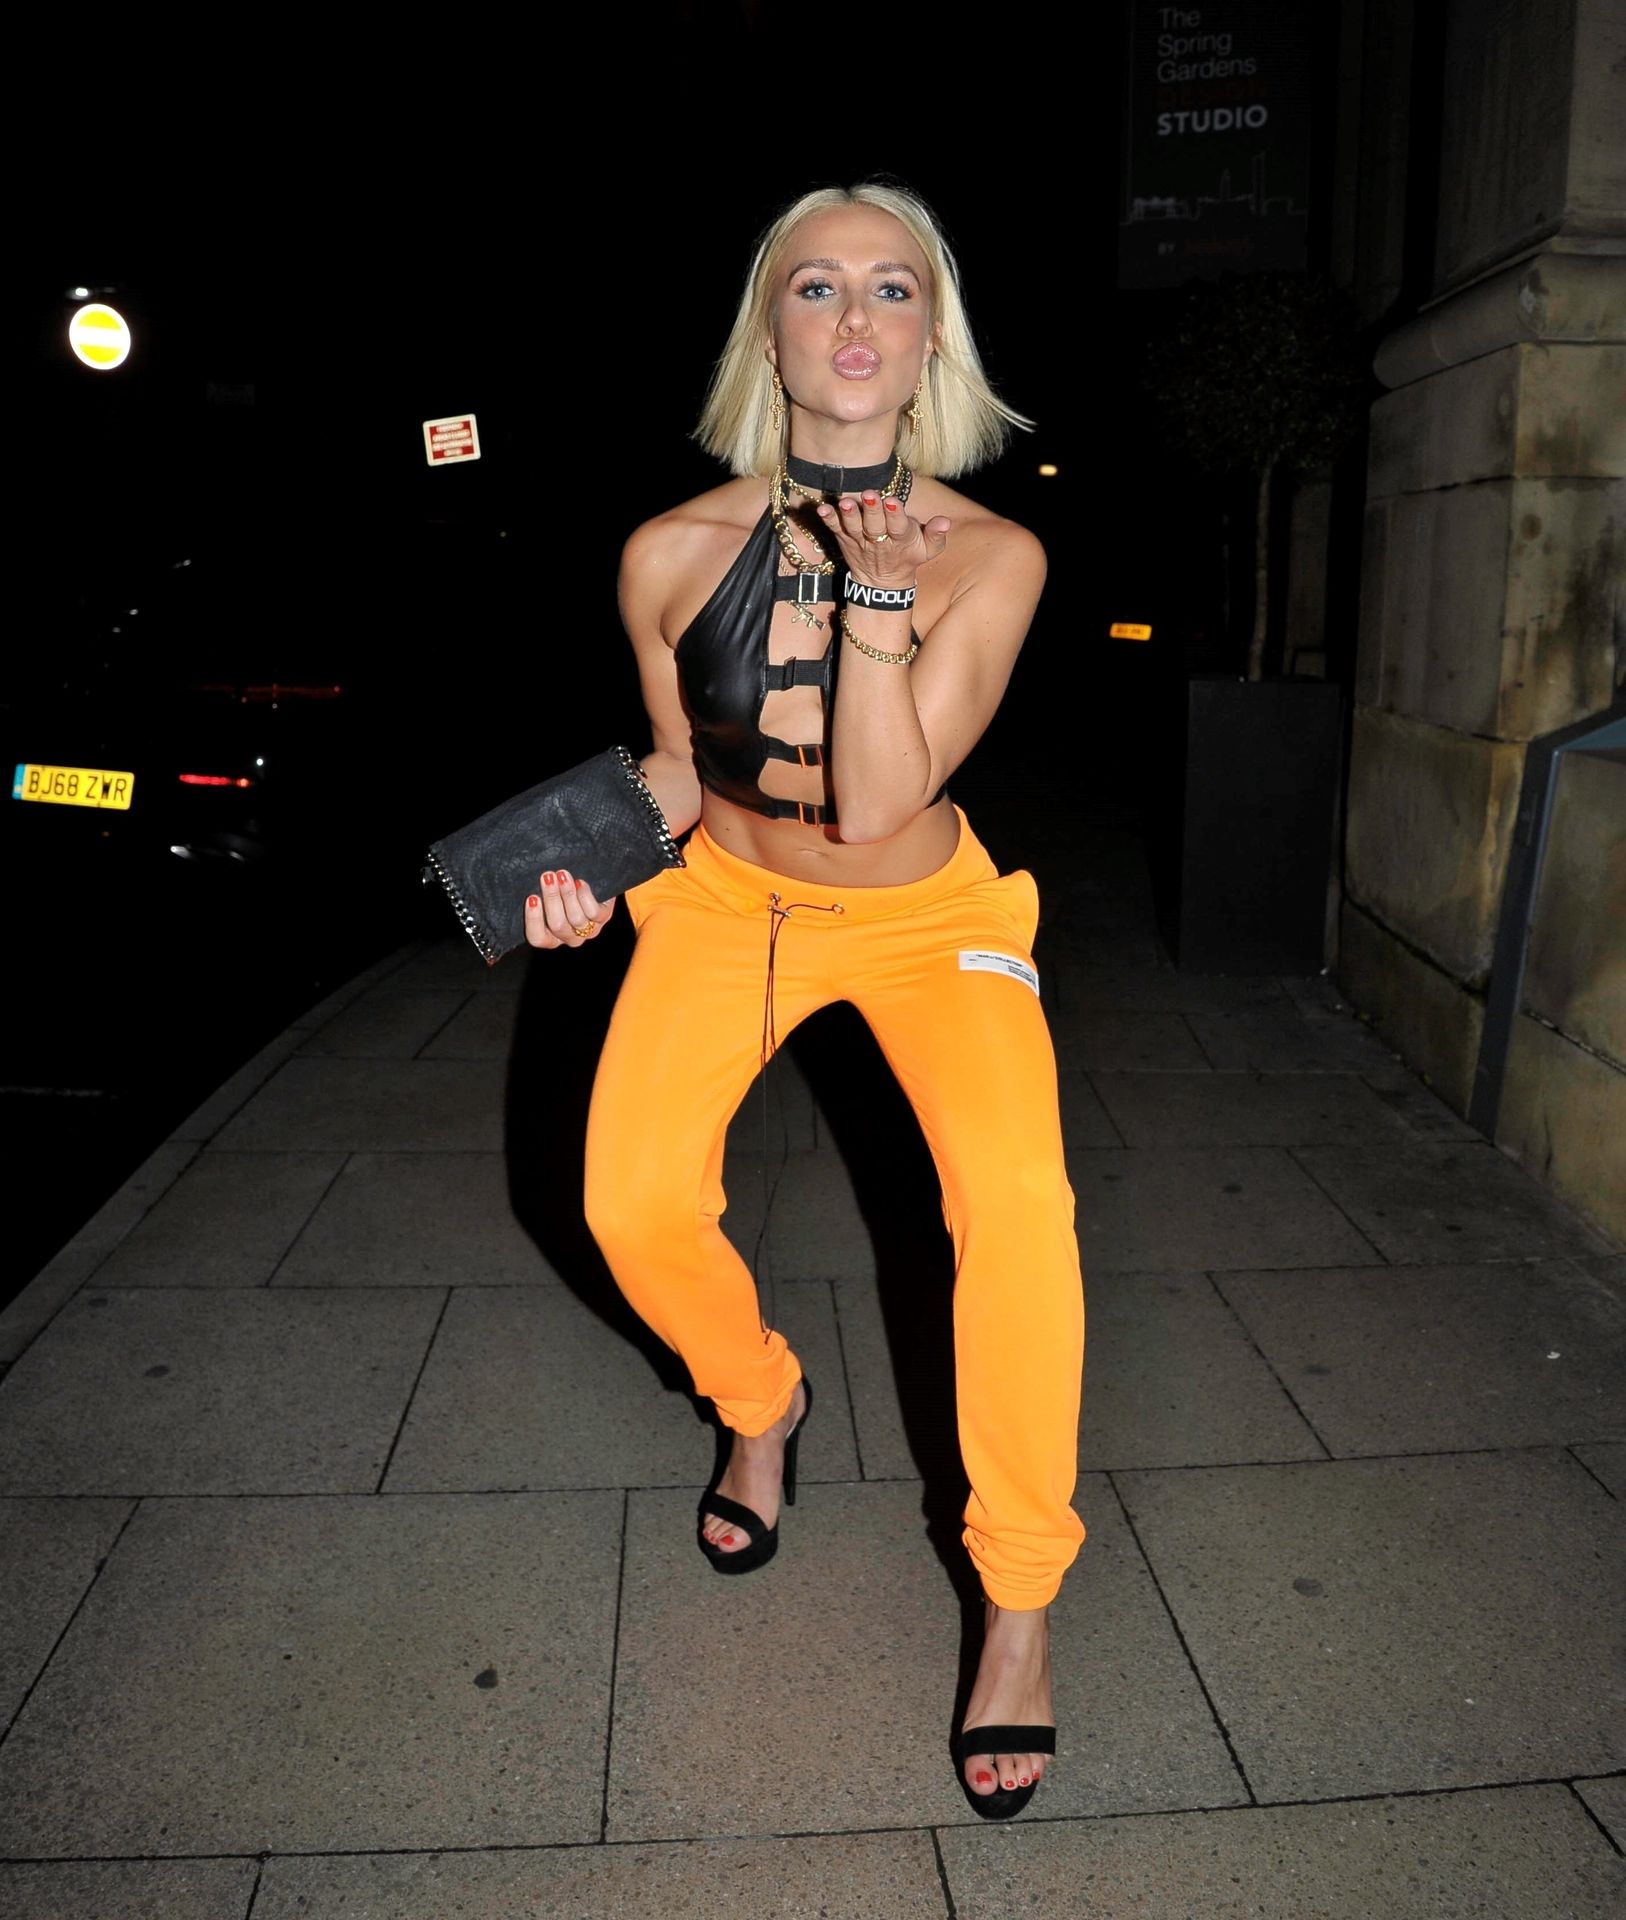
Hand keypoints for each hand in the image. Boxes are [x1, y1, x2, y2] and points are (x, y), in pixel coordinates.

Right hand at [524, 869, 615, 949]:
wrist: (593, 881)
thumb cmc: (561, 887)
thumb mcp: (546, 892)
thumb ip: (536, 894)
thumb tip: (521, 884)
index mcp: (550, 935)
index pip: (537, 938)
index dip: (534, 920)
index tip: (532, 898)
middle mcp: (568, 936)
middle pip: (557, 925)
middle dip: (551, 898)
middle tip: (547, 876)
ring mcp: (587, 930)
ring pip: (575, 918)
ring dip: (567, 893)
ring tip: (562, 875)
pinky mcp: (603, 918)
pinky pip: (594, 912)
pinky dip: (585, 896)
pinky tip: (580, 883)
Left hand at [816, 488, 950, 587]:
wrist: (881, 582)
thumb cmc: (907, 556)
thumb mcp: (928, 550)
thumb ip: (936, 535)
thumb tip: (945, 522)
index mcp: (900, 539)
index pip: (898, 526)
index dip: (895, 515)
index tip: (892, 502)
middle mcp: (879, 539)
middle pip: (875, 525)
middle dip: (872, 510)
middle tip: (869, 495)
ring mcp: (859, 540)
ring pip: (853, 527)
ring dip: (849, 515)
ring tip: (845, 503)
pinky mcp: (844, 539)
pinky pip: (835, 529)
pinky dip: (829, 520)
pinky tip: (823, 508)